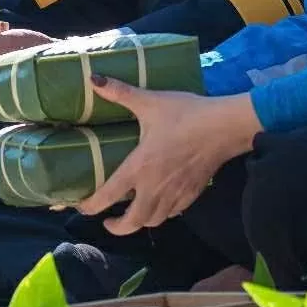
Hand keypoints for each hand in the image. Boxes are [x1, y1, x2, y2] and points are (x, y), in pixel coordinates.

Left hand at [71, 82, 257, 235]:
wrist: (224, 127)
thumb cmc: (185, 115)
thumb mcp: (150, 102)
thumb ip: (121, 92)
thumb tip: (93, 78)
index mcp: (139, 167)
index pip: (109, 195)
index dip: (92, 206)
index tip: (83, 208)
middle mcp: (154, 188)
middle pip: (132, 223)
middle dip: (117, 227)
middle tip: (108, 221)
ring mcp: (175, 194)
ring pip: (154, 221)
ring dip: (139, 222)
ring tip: (133, 215)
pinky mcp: (192, 194)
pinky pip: (172, 214)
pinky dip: (161, 215)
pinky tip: (160, 205)